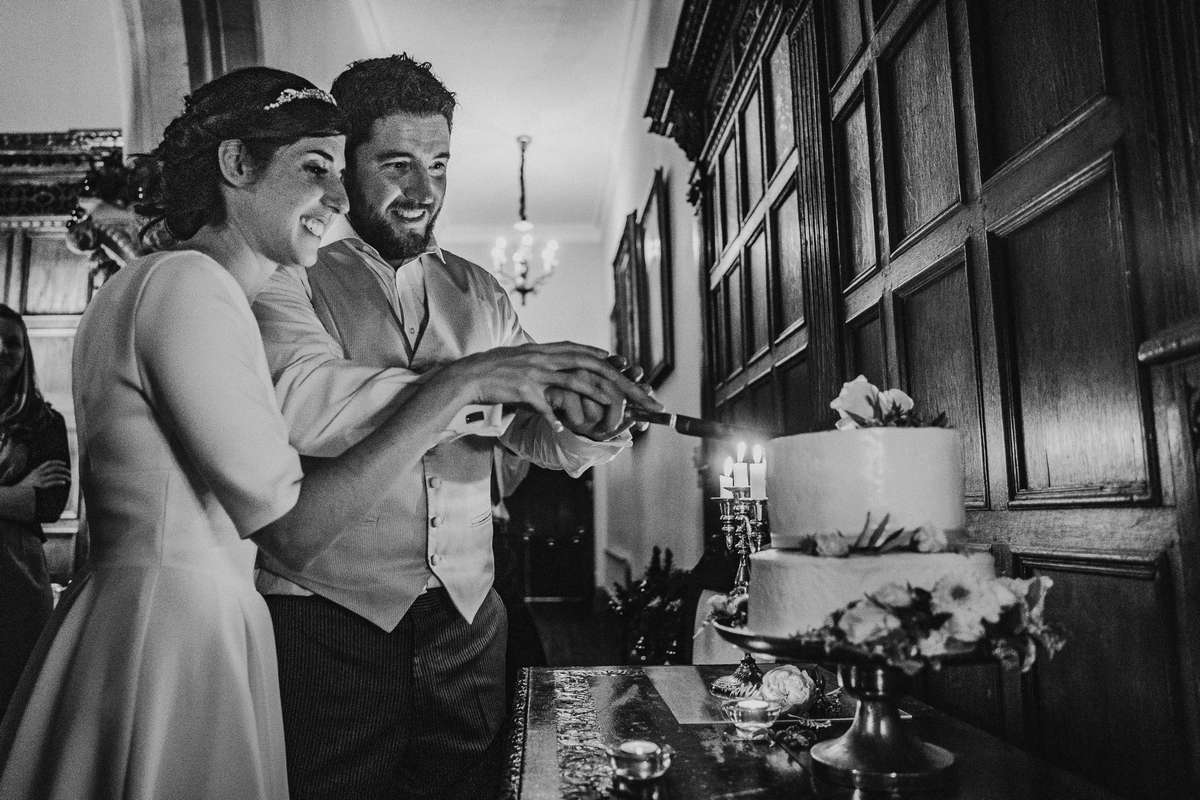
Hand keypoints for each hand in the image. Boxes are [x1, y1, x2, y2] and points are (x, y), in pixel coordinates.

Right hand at [17, 460, 69, 489]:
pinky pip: (52, 482)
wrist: (16, 493)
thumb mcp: (30, 477)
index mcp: (36, 470)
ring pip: (55, 475)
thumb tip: (46, 474)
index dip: (57, 462)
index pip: (48, 463)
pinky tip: (63, 483)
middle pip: (54, 468)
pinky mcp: (40, 486)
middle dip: (63, 469)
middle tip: (70, 472)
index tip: (64, 463)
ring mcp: (40, 479)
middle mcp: (38, 473)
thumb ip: (37, 474)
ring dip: (64, 476)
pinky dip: (59, 482)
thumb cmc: (24, 487)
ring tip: (69, 478)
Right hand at [449, 343, 660, 432]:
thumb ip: (548, 363)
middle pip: (591, 366)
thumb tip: (565, 370)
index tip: (630, 371)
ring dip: (598, 396)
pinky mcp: (522, 389)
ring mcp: (535, 372)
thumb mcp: (527, 360)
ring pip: (574, 382)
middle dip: (619, 382)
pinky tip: (567, 429)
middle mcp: (546, 357)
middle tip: (640, 397)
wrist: (469, 375)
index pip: (586, 353)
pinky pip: (544, 405)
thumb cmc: (497, 371)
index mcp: (548, 350)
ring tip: (617, 409)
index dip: (610, 362)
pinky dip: (555, 417)